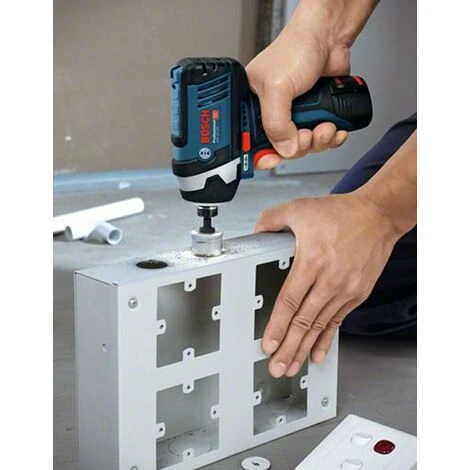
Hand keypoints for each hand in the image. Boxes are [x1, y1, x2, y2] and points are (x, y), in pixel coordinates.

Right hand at [245, 1, 351, 169]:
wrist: (329, 38)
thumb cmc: (296, 48)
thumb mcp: (278, 88)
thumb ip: (277, 123)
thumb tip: (285, 148)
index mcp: (252, 105)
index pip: (250, 141)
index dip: (261, 155)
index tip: (274, 160)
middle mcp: (272, 113)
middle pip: (281, 148)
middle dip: (299, 146)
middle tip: (307, 134)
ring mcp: (294, 116)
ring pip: (303, 146)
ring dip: (318, 141)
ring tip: (325, 126)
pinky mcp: (314, 115)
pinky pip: (320, 139)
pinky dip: (330, 138)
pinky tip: (334, 128)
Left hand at [255, 192, 400, 377]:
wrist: (377, 215)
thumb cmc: (342, 214)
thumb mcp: (300, 208)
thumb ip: (272, 220)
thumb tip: (256, 232)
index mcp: (312, 261)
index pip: (290, 301)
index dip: (277, 325)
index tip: (268, 343)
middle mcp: (330, 280)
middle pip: (304, 321)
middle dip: (288, 348)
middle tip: (277, 366)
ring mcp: (345, 290)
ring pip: (320, 326)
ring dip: (304, 348)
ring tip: (292, 365)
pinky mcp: (357, 294)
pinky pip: (337, 322)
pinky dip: (326, 339)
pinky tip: (317, 353)